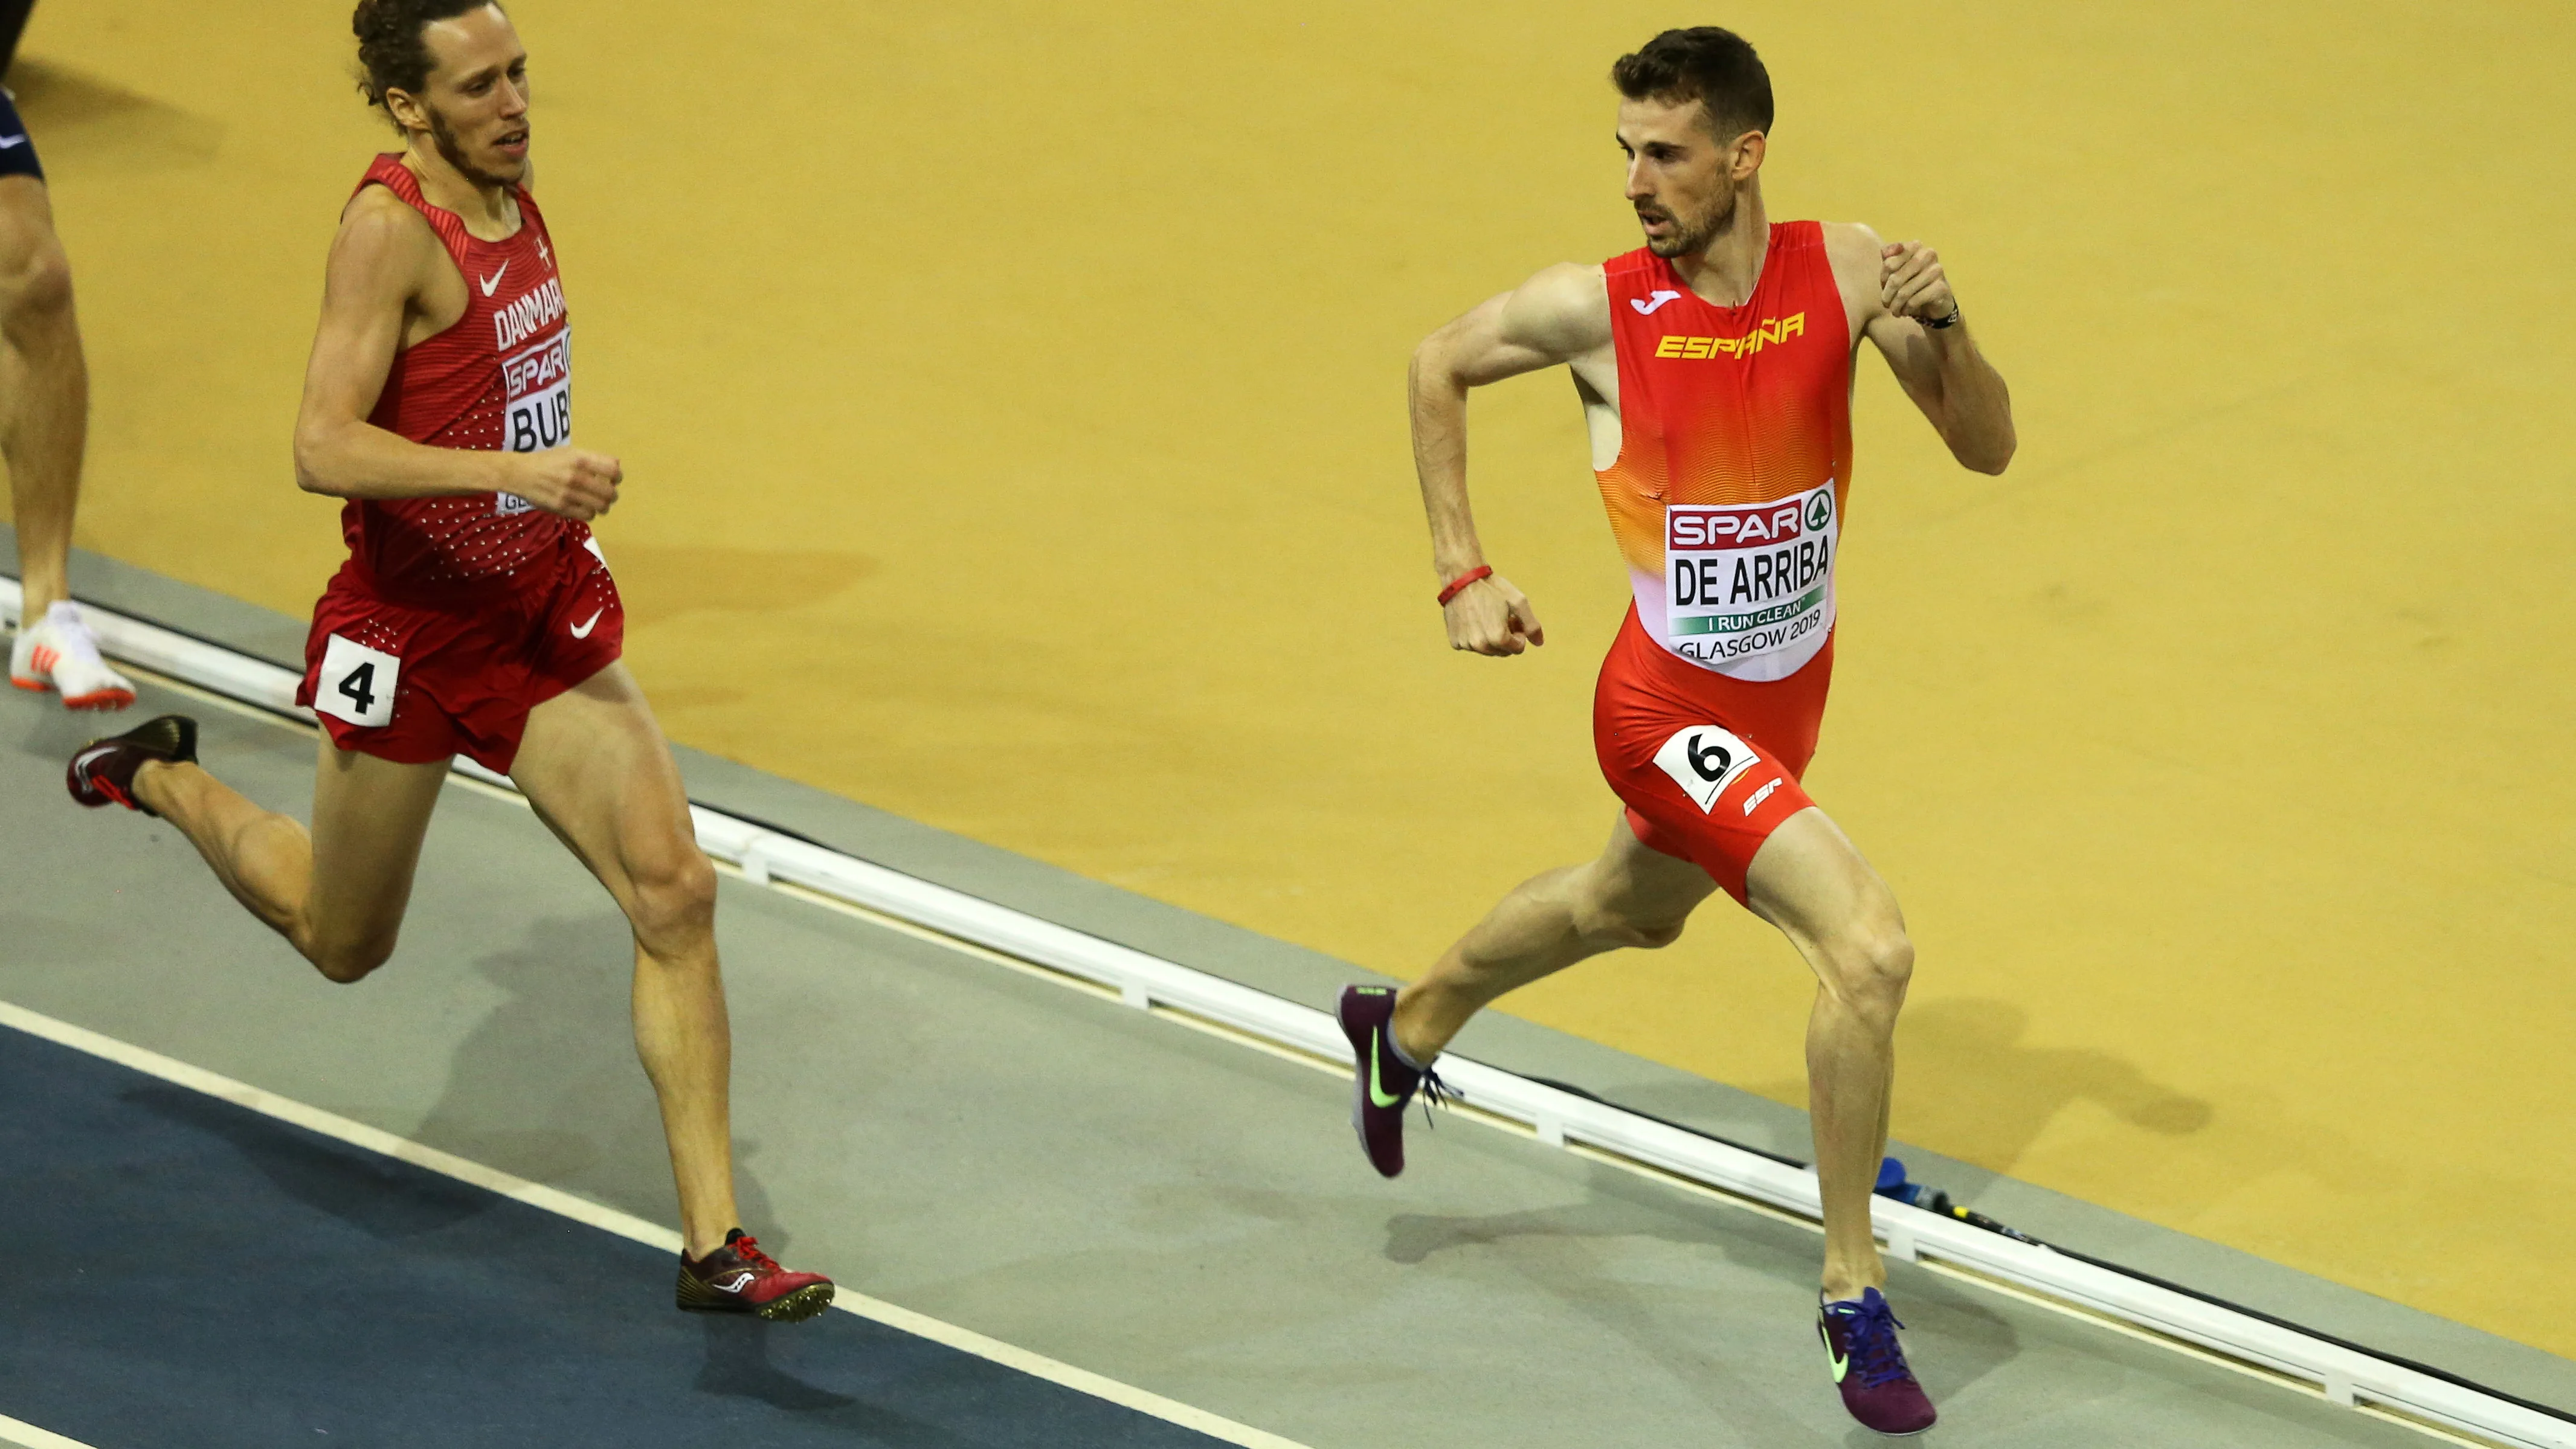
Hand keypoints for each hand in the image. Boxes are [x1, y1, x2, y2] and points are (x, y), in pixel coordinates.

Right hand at [507, 447, 621, 520]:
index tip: (614, 480)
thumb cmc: (547, 461)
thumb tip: (616, 467)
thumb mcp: (569, 452)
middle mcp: (577, 476)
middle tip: (608, 494)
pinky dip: (590, 513)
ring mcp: (569, 493)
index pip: (614, 470)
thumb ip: (592, 459)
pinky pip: (588, 515)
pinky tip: (586, 508)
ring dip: (603, 506)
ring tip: (599, 503)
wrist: (520, 473)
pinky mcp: (562, 507)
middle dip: (612, 495)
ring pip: (601, 507)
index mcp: (581, 459)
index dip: (618, 477)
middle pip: (610, 492)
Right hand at [1443, 574, 1544, 655]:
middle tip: (1501, 617)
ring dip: (1490, 638)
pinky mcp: (1455, 641)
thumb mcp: (1518, 602)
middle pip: (1502, 652)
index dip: (1518, 632)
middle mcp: (1481, 645)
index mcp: (1498, 638)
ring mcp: (1466, 644)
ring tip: (1488, 617)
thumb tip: (1539, 643)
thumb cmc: (1492, 588)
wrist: (1462, 577)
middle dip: (1506, 638)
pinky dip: (1475, 637)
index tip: (1512, 618)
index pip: (1518, 648)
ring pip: (1487, 650)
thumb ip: (1531, 625)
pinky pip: (1471, 646)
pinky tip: (1474, 619)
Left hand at [1880, 241, 1957, 325]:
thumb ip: (1888, 259)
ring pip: (1904, 292)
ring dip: (1896, 306)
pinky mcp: (1941, 287)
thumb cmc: (1911, 283)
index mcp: (1915, 246)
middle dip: (1887, 295)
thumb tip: (1884, 251)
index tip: (1885, 286)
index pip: (1888, 263)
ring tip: (1895, 311)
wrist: (1935, 302)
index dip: (1883, 278)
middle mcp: (1928, 254)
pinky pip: (1914, 301)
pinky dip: (1906, 309)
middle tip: (1886, 304)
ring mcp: (1936, 270)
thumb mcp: (1896, 271)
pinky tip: (1906, 312)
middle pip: (1895, 279)